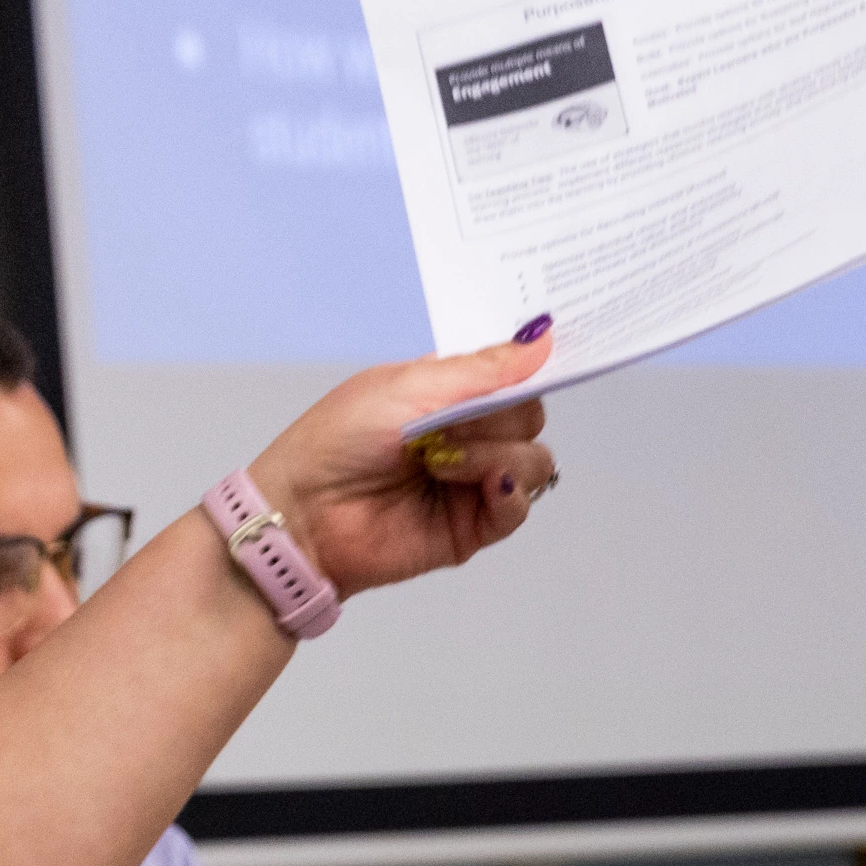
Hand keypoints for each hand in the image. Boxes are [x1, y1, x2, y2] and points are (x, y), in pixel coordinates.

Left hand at [242, 333, 561, 596]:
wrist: (305, 513)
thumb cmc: (338, 440)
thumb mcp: (408, 386)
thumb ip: (482, 370)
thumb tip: (542, 340)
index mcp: (448, 392)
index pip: (511, 375)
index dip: (532, 368)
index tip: (559, 354)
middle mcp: (467, 433)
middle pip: (528, 416)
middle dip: (501, 416)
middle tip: (454, 424)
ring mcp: (472, 480)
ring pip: (534, 460)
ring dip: (498, 455)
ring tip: (444, 462)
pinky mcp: (473, 525)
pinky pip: (520, 506)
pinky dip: (510, 491)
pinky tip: (483, 484)